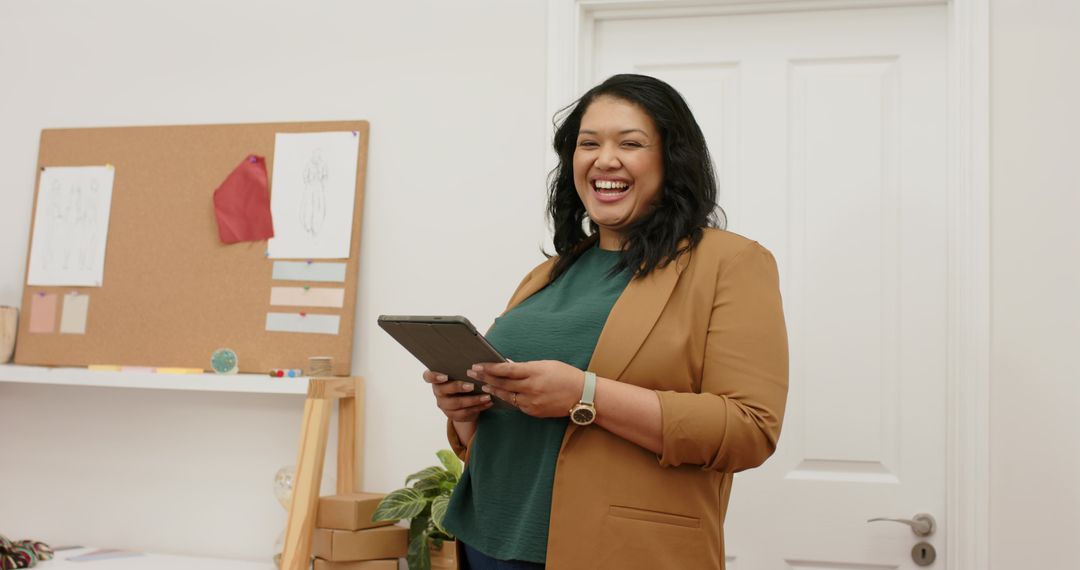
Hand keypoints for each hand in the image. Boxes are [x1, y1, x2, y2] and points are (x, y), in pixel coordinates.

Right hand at [422, 369, 492, 421]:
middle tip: (471, 386)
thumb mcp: (462, 373)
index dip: (434, 377)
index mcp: (437, 379)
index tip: (445, 376)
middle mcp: (438, 392)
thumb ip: (463, 367)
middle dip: (458, 387)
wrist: (466, 401)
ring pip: (456, 403)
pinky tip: (488, 403)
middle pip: (443, 390)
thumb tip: (476, 362)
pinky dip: (478, 407)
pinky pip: (465, 412)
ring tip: (486, 396)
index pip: (428, 376)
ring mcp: (444, 404)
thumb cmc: (464, 380)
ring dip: (473, 400)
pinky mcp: (452, 415)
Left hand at [467, 360, 585, 417]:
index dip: (489, 368)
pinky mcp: (534, 412)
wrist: (582, 395)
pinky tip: (501, 395)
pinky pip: (516, 405)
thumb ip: (526, 367)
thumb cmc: (565, 375)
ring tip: (483, 385)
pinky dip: (508, 399)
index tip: (477, 365)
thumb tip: (508, 367)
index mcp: (534, 372)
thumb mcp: (546, 365)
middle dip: (485, 378)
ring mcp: (532, 402)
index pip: (506, 370)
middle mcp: (531, 388)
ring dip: (493, 390)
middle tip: (472, 373)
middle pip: (502, 383)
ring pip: (506, 396)